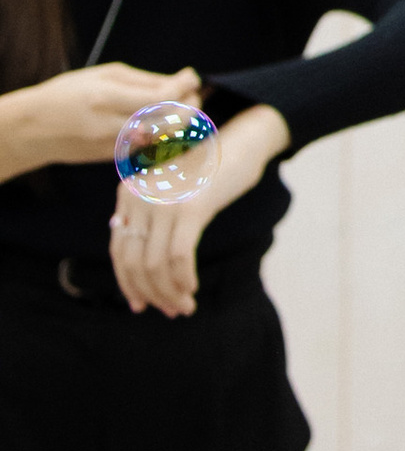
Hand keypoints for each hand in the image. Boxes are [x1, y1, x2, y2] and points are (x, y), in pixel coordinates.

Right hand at [3, 62, 199, 172]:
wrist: (35, 130)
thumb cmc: (69, 94)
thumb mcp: (104, 75)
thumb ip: (145, 81)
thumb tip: (181, 82)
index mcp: (106, 99)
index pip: (161, 99)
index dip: (184, 87)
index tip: (192, 76)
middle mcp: (112, 127)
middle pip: (170, 124)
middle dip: (191, 106)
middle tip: (192, 92)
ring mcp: (115, 147)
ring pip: (165, 138)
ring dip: (182, 121)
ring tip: (180, 104)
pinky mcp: (116, 160)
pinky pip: (152, 146)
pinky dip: (165, 133)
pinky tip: (163, 120)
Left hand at [108, 103, 287, 318]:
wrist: (240, 140)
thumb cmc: (208, 172)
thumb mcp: (169, 193)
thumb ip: (150, 221)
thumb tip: (142, 274)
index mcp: (128, 194)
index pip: (119, 250)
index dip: (128, 283)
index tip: (142, 305)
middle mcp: (138, 197)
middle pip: (134, 262)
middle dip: (151, 294)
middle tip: (170, 311)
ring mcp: (163, 202)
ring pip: (155, 265)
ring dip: (170, 292)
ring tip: (184, 306)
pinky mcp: (189, 207)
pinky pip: (179, 256)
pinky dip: (183, 279)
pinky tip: (192, 288)